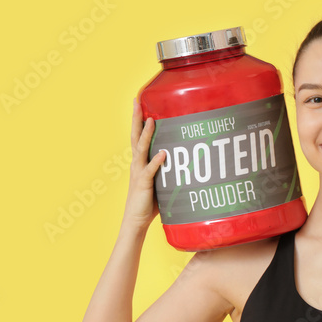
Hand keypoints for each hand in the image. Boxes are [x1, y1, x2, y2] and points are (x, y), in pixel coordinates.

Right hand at [124, 97, 168, 229]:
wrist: (136, 221)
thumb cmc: (149, 203)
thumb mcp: (160, 182)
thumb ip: (170, 170)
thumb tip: (187, 162)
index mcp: (139, 162)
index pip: (137, 137)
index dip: (138, 121)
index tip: (140, 104)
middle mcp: (136, 164)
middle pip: (134, 136)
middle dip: (136, 118)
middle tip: (136, 101)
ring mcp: (138, 173)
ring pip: (140, 149)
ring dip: (146, 135)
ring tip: (151, 120)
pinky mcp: (143, 184)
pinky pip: (149, 170)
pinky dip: (156, 161)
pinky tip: (163, 153)